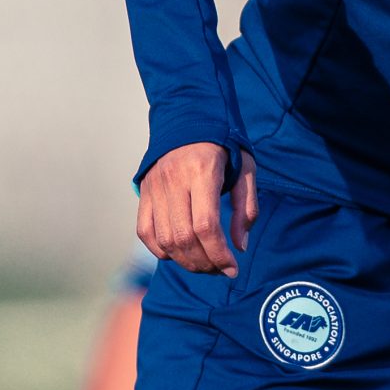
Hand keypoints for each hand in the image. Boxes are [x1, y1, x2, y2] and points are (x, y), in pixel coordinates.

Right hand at [137, 142, 255, 276]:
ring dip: (185, 261)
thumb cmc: (224, 148)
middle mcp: (174, 181)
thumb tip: (241, 246)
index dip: (219, 254)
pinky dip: (161, 250)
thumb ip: (247, 208)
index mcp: (202, 172)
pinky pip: (145, 232)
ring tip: (205, 265)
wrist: (188, 120)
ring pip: (163, 239)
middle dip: (204, 262)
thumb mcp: (247, 169)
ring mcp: (154, 188)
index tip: (233, 268)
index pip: (206, 225)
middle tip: (220, 269)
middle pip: (183, 237)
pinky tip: (180, 254)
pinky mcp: (143, 193)